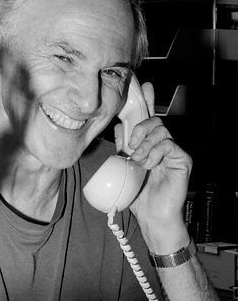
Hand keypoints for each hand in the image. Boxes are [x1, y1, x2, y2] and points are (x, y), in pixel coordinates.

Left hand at [115, 83, 191, 244]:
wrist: (151, 215)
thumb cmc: (137, 194)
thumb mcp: (124, 166)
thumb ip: (123, 146)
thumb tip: (117, 126)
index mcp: (148, 144)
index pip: (147, 117)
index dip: (146, 100)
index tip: (143, 85)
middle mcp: (162, 144)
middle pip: (154, 120)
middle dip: (139, 128)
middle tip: (132, 145)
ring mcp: (173, 151)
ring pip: (160, 130)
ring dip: (144, 144)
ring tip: (138, 160)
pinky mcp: (183, 158)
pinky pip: (168, 144)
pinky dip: (154, 153)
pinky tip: (148, 164)